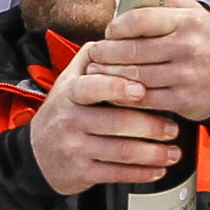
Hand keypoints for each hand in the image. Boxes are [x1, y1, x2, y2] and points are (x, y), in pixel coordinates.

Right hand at [26, 53, 185, 196]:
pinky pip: (117, 173)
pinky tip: (158, 170)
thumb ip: (90, 59)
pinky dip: (142, 173)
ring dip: (154, 154)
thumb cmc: (61, 113)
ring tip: (173, 151)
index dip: (117, 88)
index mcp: (69, 93)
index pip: (91, 87)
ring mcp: (74, 148)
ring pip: (122, 152)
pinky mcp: (81, 172)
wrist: (36, 156)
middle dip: (151, 127)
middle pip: (116, 123)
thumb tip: (118, 36)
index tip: (142, 90)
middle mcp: (69, 120)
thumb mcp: (66, 82)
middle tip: (174, 128)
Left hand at [78, 0, 209, 121]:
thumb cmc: (208, 44)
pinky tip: (113, 89)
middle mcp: (187, 47)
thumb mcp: (194, 14)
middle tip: (94, 52)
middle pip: (132, 50)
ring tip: (96, 69)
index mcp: (188, 21)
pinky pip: (143, 98)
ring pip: (134, 75)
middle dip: (106, 52)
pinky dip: (124, 94)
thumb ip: (165, 2)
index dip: (117, 26)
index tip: (109, 31)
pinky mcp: (182, 100)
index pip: (140, 19)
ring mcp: (185, 76)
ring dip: (109, 74)